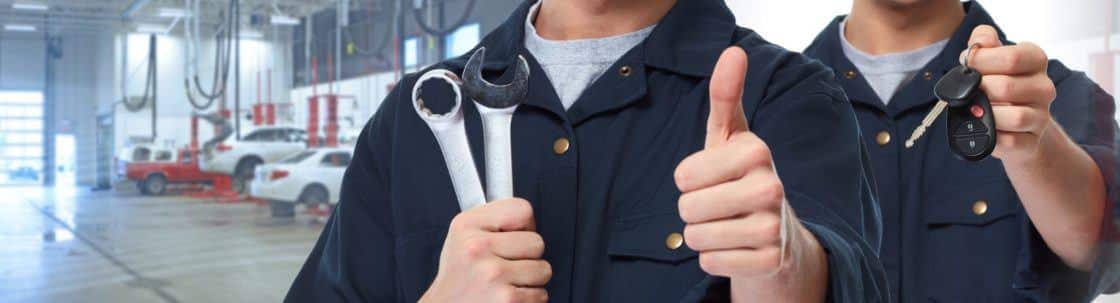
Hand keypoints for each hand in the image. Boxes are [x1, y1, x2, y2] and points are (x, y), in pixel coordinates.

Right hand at [420, 198, 550, 302]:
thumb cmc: (460, 275)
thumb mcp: (463, 235)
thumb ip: (493, 218)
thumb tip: (526, 212)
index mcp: (467, 225)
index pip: (523, 210)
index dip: (525, 225)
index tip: (514, 236)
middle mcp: (477, 248)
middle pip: (537, 242)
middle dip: (527, 256)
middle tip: (506, 263)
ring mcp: (492, 274)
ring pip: (543, 269)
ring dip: (530, 279)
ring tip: (506, 281)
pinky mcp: (506, 299)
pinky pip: (540, 294)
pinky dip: (529, 299)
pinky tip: (508, 296)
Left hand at [674, 47, 819, 282]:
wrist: (777, 235)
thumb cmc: (740, 178)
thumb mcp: (729, 137)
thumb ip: (725, 95)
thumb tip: (733, 51)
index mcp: (756, 150)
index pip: (683, 175)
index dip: (688, 180)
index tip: (711, 178)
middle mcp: (771, 186)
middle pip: (687, 208)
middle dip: (692, 211)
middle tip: (718, 206)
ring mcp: (773, 227)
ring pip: (695, 237)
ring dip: (701, 236)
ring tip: (725, 225)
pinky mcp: (769, 261)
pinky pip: (710, 263)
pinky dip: (714, 259)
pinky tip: (735, 248)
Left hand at [965, 25, 1056, 162]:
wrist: (1014, 124)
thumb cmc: (997, 85)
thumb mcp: (990, 58)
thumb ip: (983, 43)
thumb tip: (980, 41)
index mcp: (1035, 60)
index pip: (1011, 57)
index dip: (981, 62)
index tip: (970, 67)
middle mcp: (1044, 87)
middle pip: (1006, 87)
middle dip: (978, 90)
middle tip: (969, 92)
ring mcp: (1042, 116)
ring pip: (1013, 117)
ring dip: (986, 115)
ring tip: (976, 110)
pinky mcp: (1032, 141)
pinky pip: (1010, 141)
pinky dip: (991, 137)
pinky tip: (985, 129)